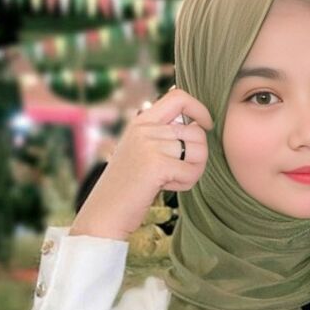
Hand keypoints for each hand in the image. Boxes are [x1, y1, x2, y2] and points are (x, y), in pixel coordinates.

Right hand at [69, 86, 213, 239]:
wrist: (105, 212)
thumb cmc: (128, 185)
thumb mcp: (141, 150)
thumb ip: (163, 134)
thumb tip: (198, 124)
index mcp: (141, 121)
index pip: (178, 96)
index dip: (199, 109)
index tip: (205, 126)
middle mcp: (145, 128)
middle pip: (197, 132)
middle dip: (197, 156)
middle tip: (178, 171)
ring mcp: (149, 145)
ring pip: (199, 152)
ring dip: (193, 171)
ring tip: (171, 178)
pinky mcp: (156, 165)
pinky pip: (192, 171)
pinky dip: (186, 183)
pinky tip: (167, 186)